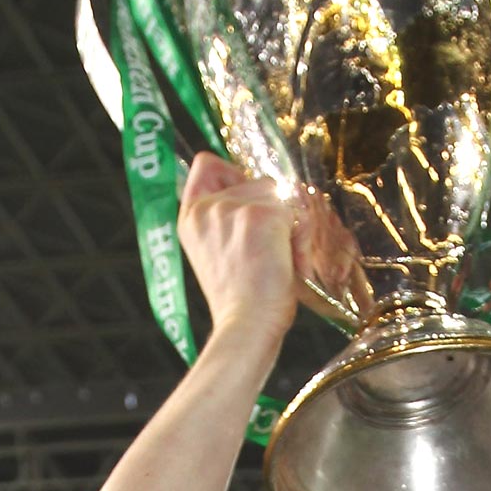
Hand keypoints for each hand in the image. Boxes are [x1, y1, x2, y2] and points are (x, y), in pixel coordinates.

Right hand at [178, 153, 302, 343]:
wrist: (247, 325)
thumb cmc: (240, 301)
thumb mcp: (218, 253)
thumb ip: (225, 221)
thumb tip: (262, 194)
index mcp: (191, 218)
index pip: (205, 164)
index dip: (232, 173)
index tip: (248, 200)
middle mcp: (207, 208)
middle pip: (255, 180)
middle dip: (272, 209)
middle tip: (270, 249)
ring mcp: (231, 209)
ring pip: (277, 194)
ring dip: (289, 224)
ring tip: (280, 260)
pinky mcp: (259, 216)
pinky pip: (293, 211)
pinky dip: (300, 237)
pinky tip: (290, 262)